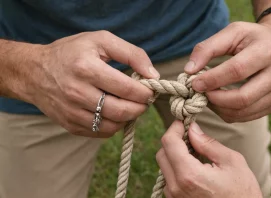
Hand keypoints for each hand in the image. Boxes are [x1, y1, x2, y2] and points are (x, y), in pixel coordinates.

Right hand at [23, 31, 159, 137]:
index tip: (150, 89)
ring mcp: (72, 112)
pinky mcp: (70, 125)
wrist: (34, 72)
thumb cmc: (72, 53)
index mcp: (87, 68)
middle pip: (122, 111)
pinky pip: (101, 132)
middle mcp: (77, 93)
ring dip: (129, 117)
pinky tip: (114, 112)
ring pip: (113, 125)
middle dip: (141, 107)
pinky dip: (114, 125)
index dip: (145, 92)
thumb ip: (131, 54)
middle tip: (144, 100)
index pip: (127, 88)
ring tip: (130, 105)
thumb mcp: (101, 40)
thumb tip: (153, 75)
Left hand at [156, 121, 261, 197]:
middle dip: (173, 141)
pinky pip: (169, 180)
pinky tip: (194, 168)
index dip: (175, 127)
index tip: (183, 121)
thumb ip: (208, 143)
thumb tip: (192, 128)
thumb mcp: (231, 161)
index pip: (169, 142)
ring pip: (164, 167)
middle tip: (190, 136)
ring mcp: (175, 197)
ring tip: (195, 154)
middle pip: (161, 154)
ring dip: (175, 156)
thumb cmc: (242, 193)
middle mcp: (176, 188)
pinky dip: (177, 169)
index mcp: (189, 175)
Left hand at [184, 16, 270, 121]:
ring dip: (218, 108)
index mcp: (268, 51)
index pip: (237, 71)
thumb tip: (189, 70)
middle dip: (214, 99)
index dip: (212, 79)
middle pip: (242, 98)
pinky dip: (228, 112)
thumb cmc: (253, 37)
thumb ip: (207, 48)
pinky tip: (219, 101)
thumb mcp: (232, 32)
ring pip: (243, 112)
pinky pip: (246, 117)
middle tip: (199, 93)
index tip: (194, 82)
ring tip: (207, 96)